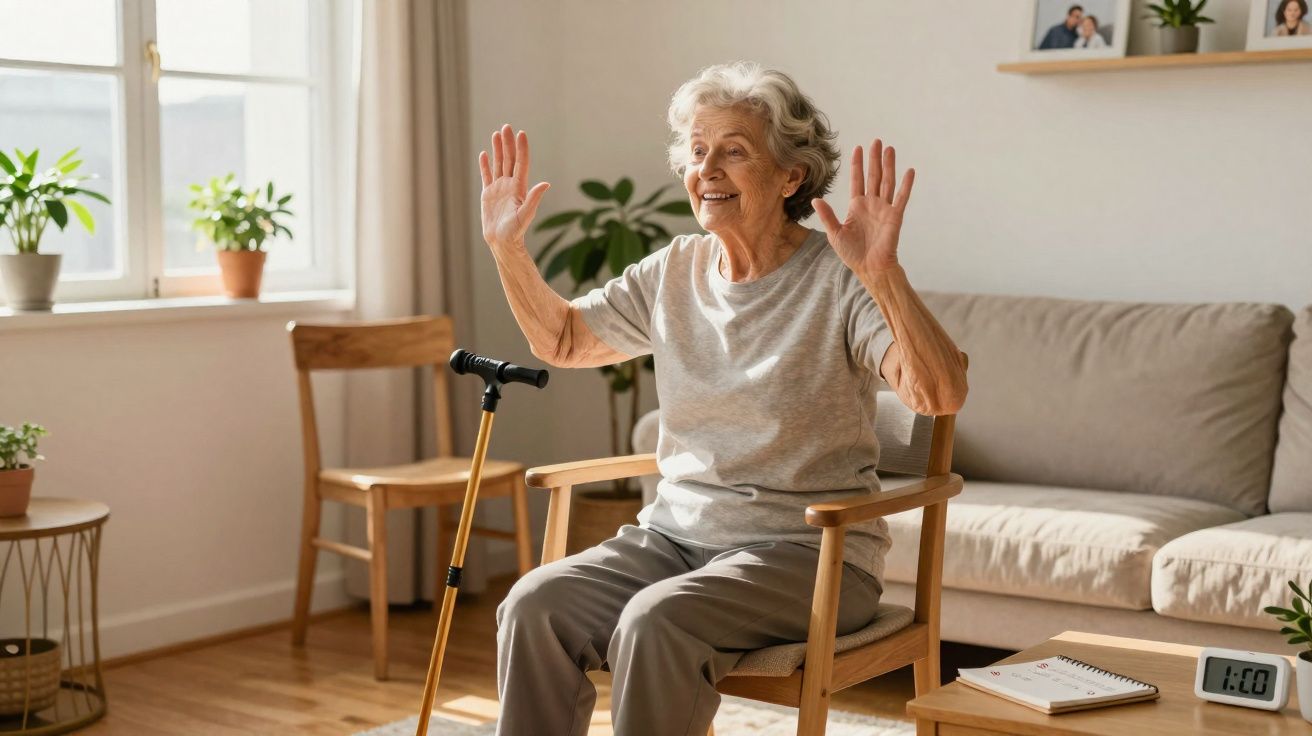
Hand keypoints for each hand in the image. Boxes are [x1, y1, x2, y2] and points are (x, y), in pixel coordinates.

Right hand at [479, 123, 549, 250]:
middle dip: (508, 143)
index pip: (521, 163)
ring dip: (498, 149)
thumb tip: (546, 184)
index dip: (521, 148)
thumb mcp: (525, 215)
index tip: (521, 133)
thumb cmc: (515, 232)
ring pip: (498, 164)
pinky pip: (486, 176)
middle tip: (506, 127)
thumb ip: (534, 198)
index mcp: (519, 188)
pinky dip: (485, 165)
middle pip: (509, 160)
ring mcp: (498, 189)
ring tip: (497, 134)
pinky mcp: (488, 194)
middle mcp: (509, 185)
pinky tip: (485, 154)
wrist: (502, 242)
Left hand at [812, 139, 914, 277]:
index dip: (857, 164)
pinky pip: (901, 198)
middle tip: (876, 141)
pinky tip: (909, 171)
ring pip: (887, 182)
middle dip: (874, 159)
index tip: (858, 147)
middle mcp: (871, 204)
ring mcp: (884, 209)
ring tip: (890, 149)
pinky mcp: (895, 216)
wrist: (870, 268)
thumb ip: (827, 216)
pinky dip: (906, 185)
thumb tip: (815, 199)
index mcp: (856, 206)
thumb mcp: (835, 234)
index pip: (857, 180)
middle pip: (873, 176)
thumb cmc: (852, 254)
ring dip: (889, 166)